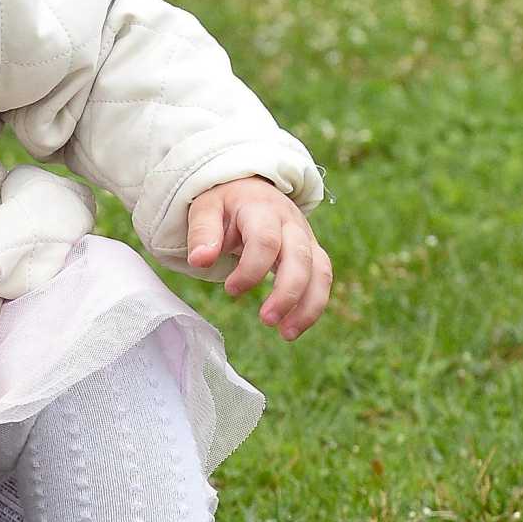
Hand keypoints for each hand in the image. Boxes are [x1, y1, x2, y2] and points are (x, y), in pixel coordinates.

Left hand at [184, 176, 331, 340]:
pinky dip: (312, 305)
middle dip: (287, 293)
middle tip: (266, 320)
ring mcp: (306, 238)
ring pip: (320, 271)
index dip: (251, 270)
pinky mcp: (312, 252)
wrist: (249, 187)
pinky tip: (293, 328)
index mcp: (262, 209)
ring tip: (286, 334)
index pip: (265, 240)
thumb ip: (202, 233)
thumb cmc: (224, 203)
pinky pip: (322, 279)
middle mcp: (291, 223)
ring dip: (308, 305)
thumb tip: (200, 261)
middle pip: (301, 257)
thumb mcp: (205, 209)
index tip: (230, 290)